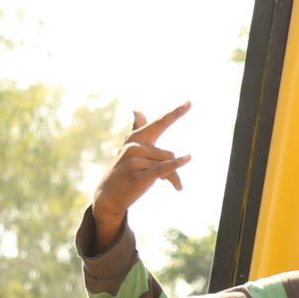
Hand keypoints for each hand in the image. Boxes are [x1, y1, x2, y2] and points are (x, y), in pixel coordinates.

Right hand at [90, 103, 192, 243]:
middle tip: (169, 182)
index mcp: (136, 138)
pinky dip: (176, 165)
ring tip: (159, 185)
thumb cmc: (125, 170)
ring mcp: (135, 159)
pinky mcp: (140, 174)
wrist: (108, 195)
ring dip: (171, 178)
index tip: (190, 102)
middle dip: (172, 168)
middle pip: (168, 154)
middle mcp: (134, 145)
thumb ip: (138, 129)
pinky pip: (163, 168)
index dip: (175, 113)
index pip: (159, 123)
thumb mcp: (131, 149)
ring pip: (168, 165)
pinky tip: (188, 158)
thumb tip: (136, 109)